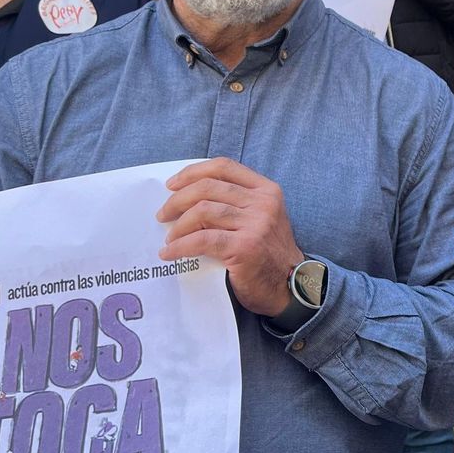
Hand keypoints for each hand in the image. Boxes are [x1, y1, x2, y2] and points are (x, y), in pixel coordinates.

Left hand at [157, 158, 304, 316]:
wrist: (290, 285)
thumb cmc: (268, 253)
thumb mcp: (261, 217)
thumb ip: (237, 203)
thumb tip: (187, 197)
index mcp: (266, 190)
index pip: (223, 167)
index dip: (193, 172)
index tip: (172, 184)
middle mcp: (263, 203)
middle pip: (208, 187)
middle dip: (177, 199)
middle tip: (163, 215)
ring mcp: (256, 224)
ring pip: (203, 211)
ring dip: (178, 225)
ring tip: (169, 238)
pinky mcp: (245, 247)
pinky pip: (202, 240)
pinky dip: (180, 246)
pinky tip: (170, 253)